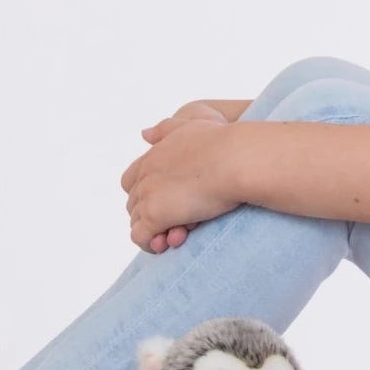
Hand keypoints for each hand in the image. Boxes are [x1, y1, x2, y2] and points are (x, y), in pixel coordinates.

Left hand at [121, 116, 241, 253]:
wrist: (236, 158)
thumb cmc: (224, 142)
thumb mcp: (191, 126)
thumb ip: (166, 129)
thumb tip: (144, 133)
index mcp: (154, 155)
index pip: (132, 180)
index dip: (147, 194)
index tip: (169, 201)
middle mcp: (146, 174)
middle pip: (135, 203)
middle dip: (153, 215)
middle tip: (178, 223)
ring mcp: (148, 195)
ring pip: (137, 221)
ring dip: (156, 231)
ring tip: (179, 235)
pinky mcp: (155, 214)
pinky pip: (141, 237)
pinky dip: (151, 244)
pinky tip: (170, 243)